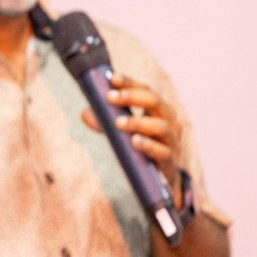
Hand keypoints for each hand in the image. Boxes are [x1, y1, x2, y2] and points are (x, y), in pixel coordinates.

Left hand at [82, 71, 179, 188]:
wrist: (160, 179)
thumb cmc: (140, 147)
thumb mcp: (121, 132)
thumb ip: (104, 122)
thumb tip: (85, 113)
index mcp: (157, 110)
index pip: (146, 90)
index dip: (130, 83)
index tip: (112, 78)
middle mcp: (168, 122)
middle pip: (156, 102)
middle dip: (132, 97)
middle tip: (110, 97)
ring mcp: (171, 141)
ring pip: (160, 126)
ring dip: (138, 122)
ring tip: (118, 122)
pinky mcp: (170, 161)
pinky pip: (163, 152)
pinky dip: (149, 146)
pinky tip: (135, 142)